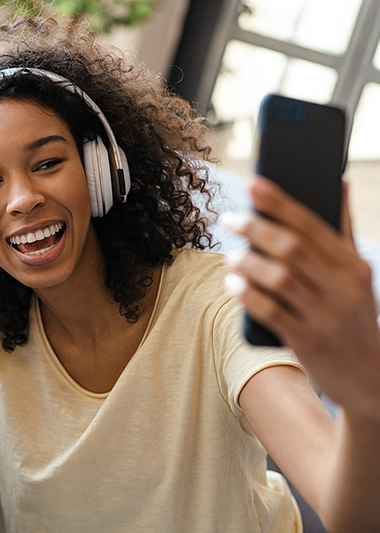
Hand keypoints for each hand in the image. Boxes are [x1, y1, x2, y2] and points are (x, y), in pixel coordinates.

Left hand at [222, 177, 379, 421]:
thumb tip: (338, 180)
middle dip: (255, 228)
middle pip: (292, 247)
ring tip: (230, 256)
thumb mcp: (355, 275)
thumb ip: (342, 230)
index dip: (279, 203)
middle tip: (228, 218)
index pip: (312, 224)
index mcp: (354, 265)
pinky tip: (232, 284)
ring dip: (247, 263)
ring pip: (279, 278)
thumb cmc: (350, 315)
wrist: (369, 377)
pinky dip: (247, 295)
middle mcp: (344, 288)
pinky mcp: (308, 341)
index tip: (252, 183)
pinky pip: (270, 312)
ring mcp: (326, 316)